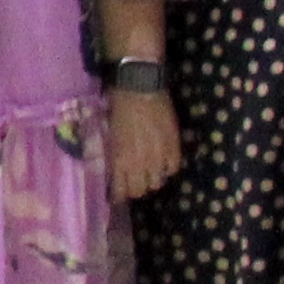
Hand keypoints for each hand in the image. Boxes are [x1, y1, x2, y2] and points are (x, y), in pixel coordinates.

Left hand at [106, 87, 182, 201]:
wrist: (140, 88)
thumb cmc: (118, 107)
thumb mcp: (110, 135)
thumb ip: (115, 154)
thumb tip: (116, 168)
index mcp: (119, 160)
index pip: (121, 190)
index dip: (119, 195)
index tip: (117, 195)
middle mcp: (139, 163)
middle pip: (140, 190)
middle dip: (135, 189)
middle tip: (133, 182)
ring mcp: (158, 156)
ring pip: (157, 183)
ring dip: (152, 179)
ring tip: (149, 173)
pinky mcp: (174, 147)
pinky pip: (172, 168)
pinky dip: (167, 168)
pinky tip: (163, 163)